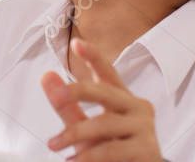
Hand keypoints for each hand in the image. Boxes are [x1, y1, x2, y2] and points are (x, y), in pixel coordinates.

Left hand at [41, 38, 162, 161]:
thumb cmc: (111, 151)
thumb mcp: (85, 127)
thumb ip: (67, 105)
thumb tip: (46, 76)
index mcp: (122, 99)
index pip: (107, 72)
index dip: (93, 57)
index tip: (77, 43)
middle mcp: (138, 108)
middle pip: (105, 92)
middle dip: (77, 91)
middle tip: (56, 96)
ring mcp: (145, 128)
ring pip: (105, 123)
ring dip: (75, 135)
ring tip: (54, 145)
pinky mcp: (148, 150)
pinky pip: (112, 149)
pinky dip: (89, 156)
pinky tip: (74, 160)